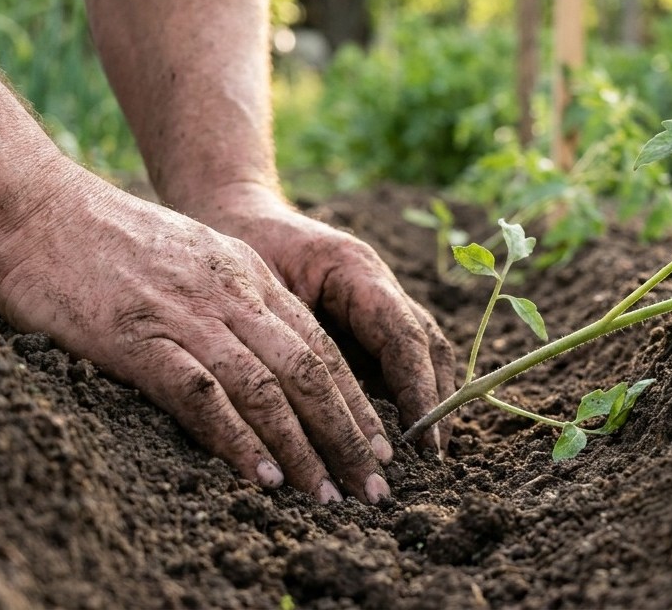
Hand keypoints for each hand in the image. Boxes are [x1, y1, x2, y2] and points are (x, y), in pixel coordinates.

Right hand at [0, 174, 391, 503]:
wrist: (32, 207)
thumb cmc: (101, 238)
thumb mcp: (188, 254)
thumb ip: (227, 298)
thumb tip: (260, 356)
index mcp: (246, 274)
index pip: (320, 345)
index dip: (356, 401)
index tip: (379, 447)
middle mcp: (229, 292)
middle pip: (310, 371)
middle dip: (349, 434)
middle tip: (374, 487)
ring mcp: (185, 314)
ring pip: (268, 388)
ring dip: (304, 448)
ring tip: (327, 494)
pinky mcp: (137, 337)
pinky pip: (202, 395)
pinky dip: (237, 439)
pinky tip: (260, 475)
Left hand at [189, 183, 456, 451]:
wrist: (237, 215)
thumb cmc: (240, 246)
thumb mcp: (256, 286)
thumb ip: (286, 338)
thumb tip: (304, 405)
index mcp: (356, 270)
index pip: (402, 335)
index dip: (416, 389)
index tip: (422, 438)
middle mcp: (378, 285)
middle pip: (427, 345)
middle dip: (434, 400)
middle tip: (431, 457)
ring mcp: (378, 302)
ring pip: (422, 353)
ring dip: (428, 400)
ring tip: (425, 454)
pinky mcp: (367, 321)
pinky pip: (400, 359)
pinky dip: (406, 396)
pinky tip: (399, 436)